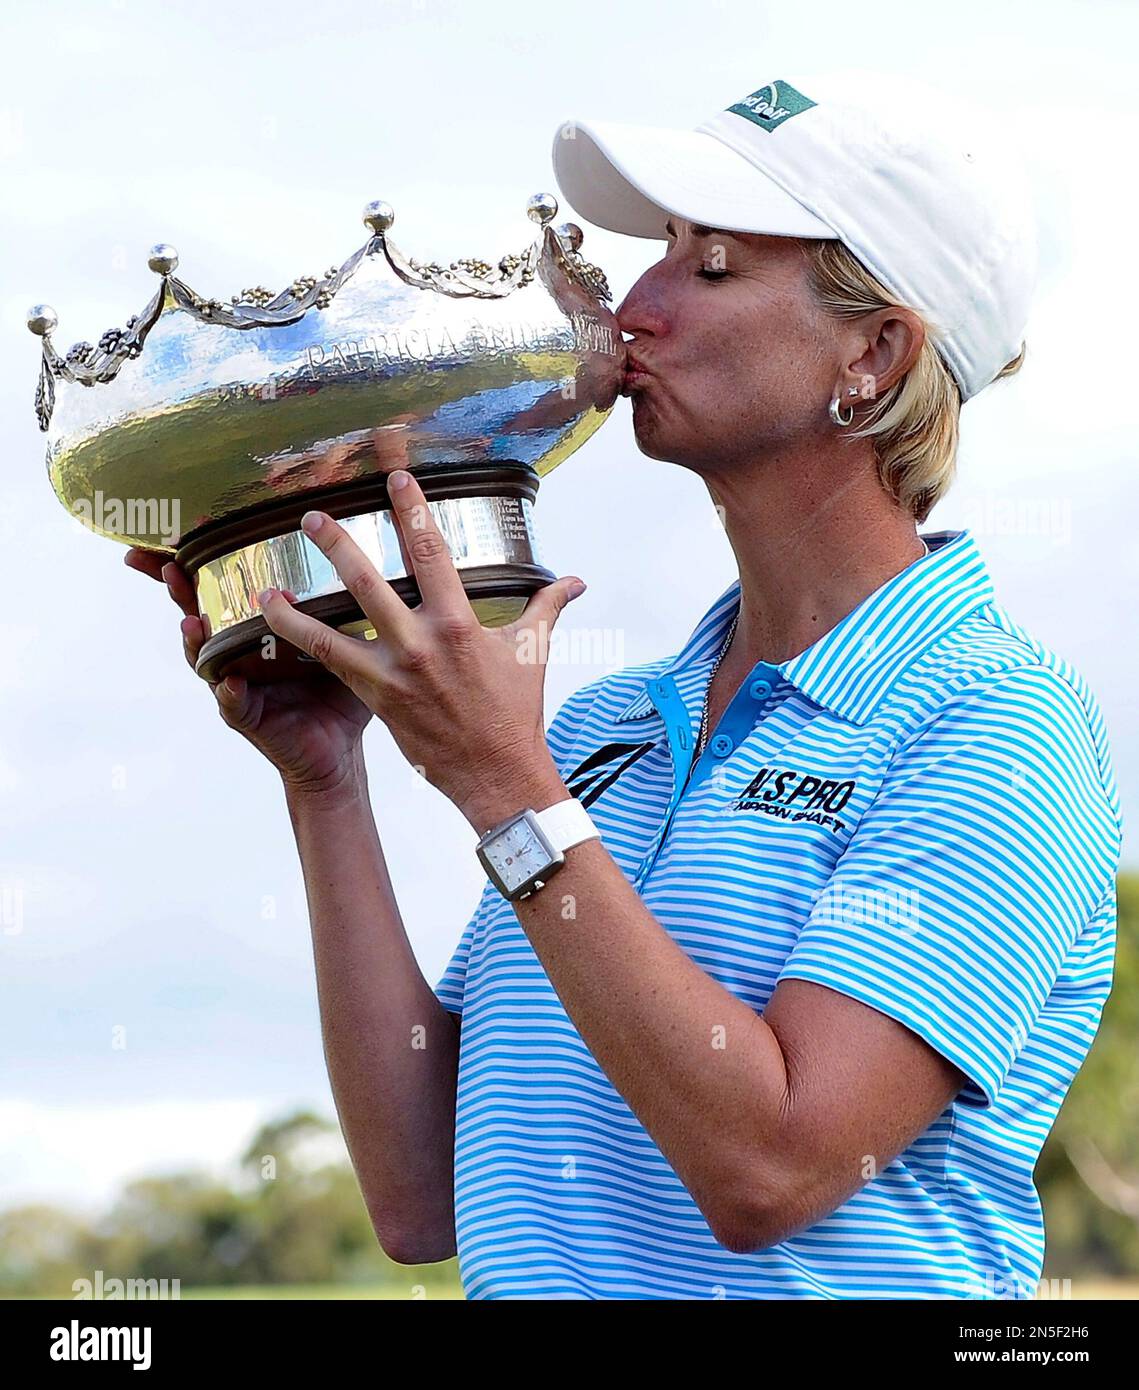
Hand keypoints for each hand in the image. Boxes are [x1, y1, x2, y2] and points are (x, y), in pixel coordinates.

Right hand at [123, 547, 372, 796]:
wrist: (339, 750)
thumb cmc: (339, 690)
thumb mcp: (342, 639)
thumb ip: (345, 605)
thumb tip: (372, 558)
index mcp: (259, 628)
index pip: (222, 586)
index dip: (197, 562)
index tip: (180, 536)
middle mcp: (240, 652)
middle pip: (199, 612)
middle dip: (178, 590)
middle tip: (167, 565)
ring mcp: (238, 684)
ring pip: (205, 657)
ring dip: (194, 639)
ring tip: (190, 621)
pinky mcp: (248, 717)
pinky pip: (233, 703)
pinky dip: (230, 692)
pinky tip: (230, 682)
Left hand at [254, 469, 585, 827]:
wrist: (497, 774)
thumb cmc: (515, 713)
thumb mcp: (532, 653)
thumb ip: (546, 608)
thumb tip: (574, 581)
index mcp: (459, 625)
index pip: (431, 554)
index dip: (411, 512)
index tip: (394, 480)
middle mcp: (420, 645)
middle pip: (366, 584)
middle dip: (336, 546)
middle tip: (311, 518)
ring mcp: (392, 675)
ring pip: (329, 633)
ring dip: (294, 608)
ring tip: (267, 585)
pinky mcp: (375, 700)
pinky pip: (329, 668)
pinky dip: (300, 648)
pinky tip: (277, 631)